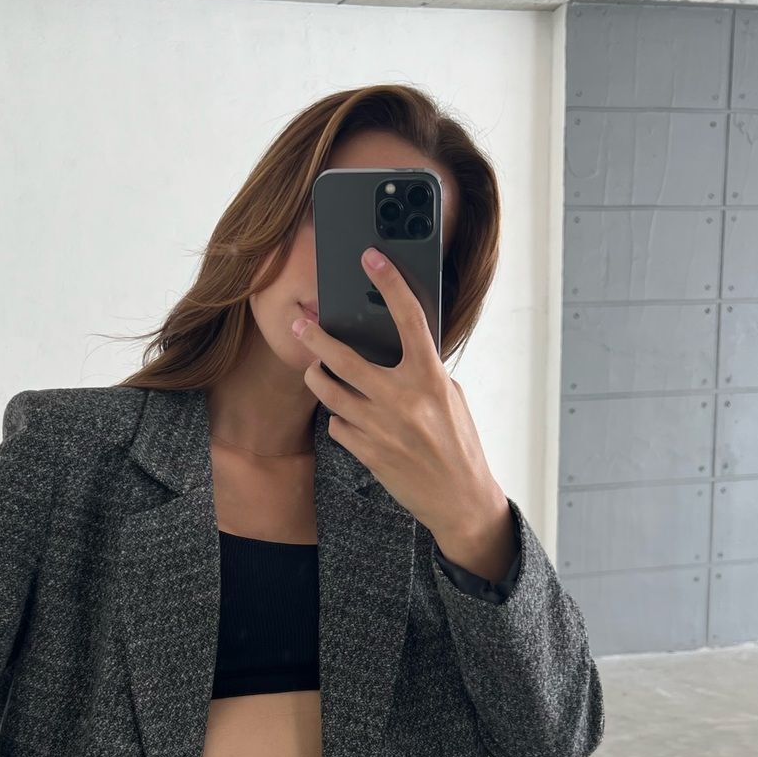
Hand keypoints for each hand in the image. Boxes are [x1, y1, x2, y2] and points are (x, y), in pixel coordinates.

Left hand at [293, 246, 513, 569]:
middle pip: (343, 359)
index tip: (371, 258)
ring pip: (328, 391)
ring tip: (316, 369)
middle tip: (298, 322)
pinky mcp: (366, 452)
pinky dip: (340, 418)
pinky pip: (338, 424)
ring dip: (318, 376)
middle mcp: (403, 400)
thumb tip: (391, 346)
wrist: (459, 498)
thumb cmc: (458, 443)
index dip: (390, 283)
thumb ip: (421, 371)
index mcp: (430, 379)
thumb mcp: (449, 397)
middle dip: (314, 336)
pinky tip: (352, 419)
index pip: (408, 319)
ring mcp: (380, 428)